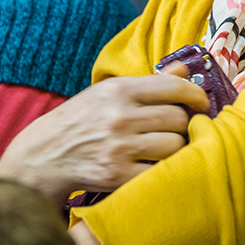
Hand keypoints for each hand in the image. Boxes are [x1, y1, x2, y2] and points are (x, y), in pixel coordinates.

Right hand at [0, 73, 210, 199]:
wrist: (43, 156)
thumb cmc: (81, 120)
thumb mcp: (108, 92)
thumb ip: (149, 82)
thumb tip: (185, 68)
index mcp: (119, 90)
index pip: (173, 86)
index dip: (196, 95)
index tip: (202, 103)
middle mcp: (120, 116)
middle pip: (178, 118)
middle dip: (184, 124)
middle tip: (179, 130)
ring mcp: (119, 147)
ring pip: (174, 146)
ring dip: (177, 149)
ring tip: (168, 148)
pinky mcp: (116, 176)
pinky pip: (159, 172)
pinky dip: (164, 171)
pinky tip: (157, 167)